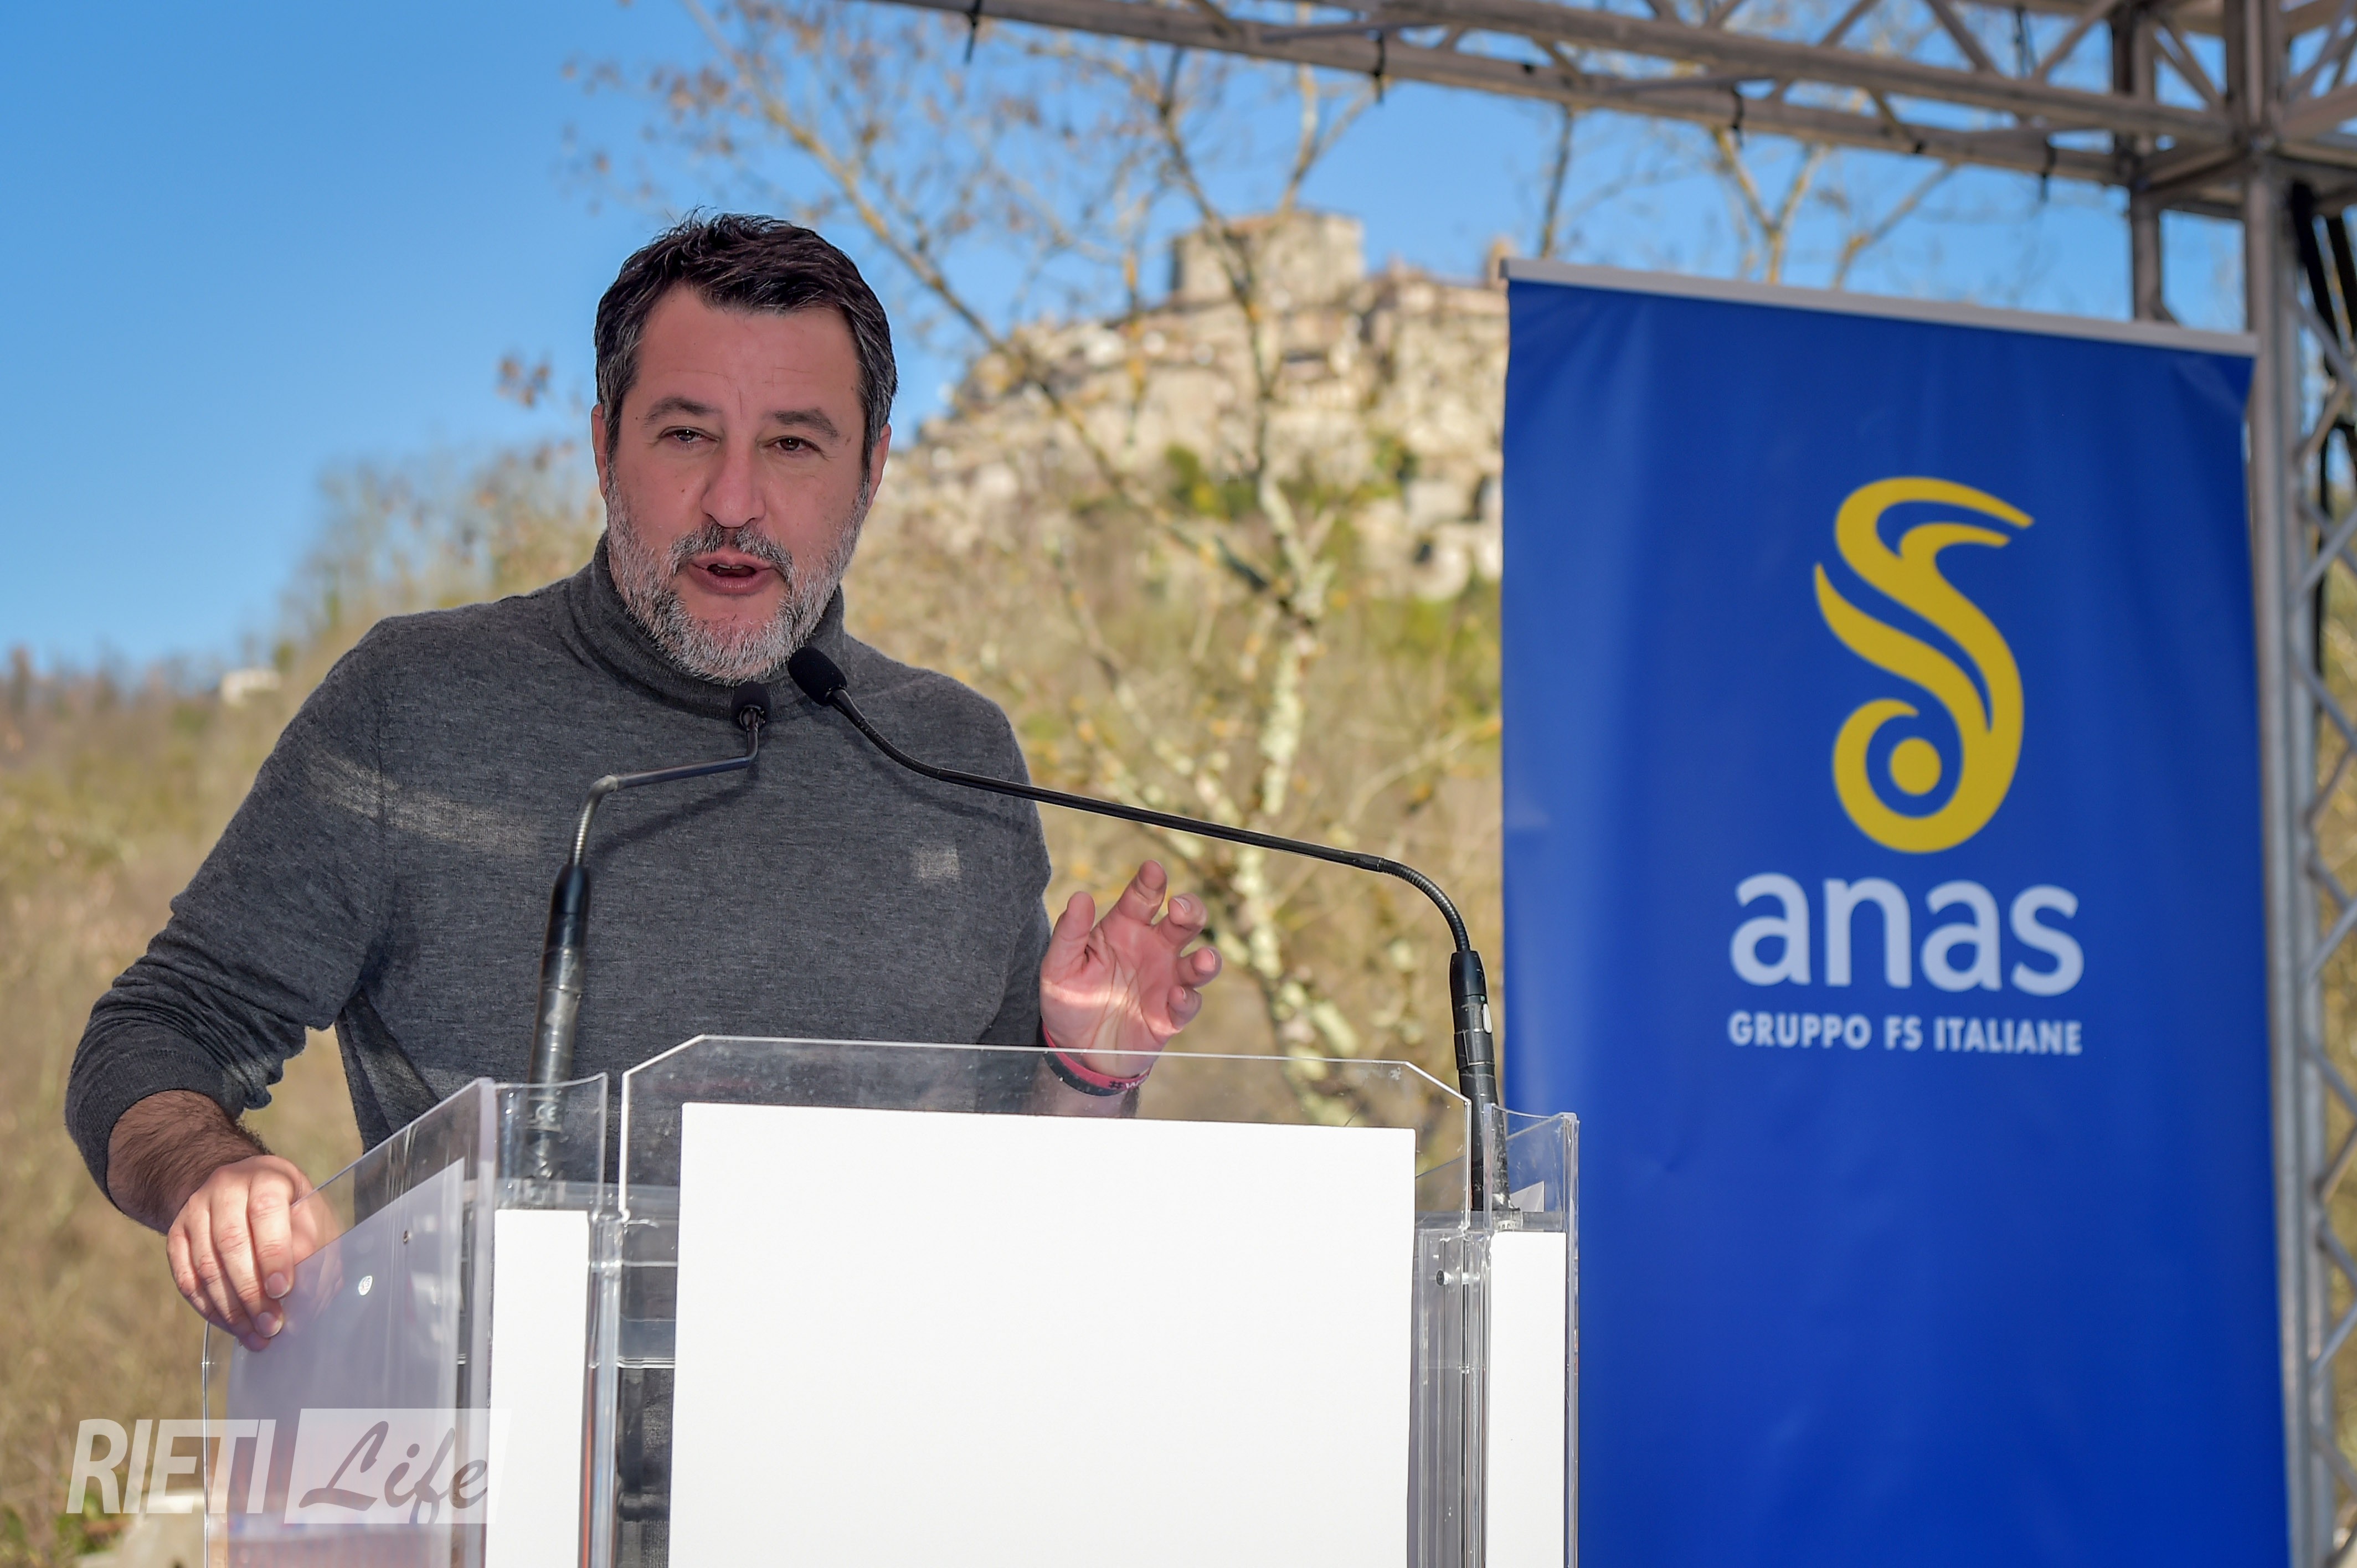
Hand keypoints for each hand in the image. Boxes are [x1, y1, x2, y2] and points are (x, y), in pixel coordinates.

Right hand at [166, 1154, 327, 1352]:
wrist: (241, 1185)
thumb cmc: (289, 1206)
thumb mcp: (312, 1214)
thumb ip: (316, 1246)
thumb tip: (310, 1293)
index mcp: (266, 1177)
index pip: (265, 1213)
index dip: (273, 1254)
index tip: (282, 1291)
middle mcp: (225, 1189)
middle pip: (231, 1243)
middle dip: (251, 1292)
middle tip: (270, 1325)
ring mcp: (195, 1211)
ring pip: (205, 1265)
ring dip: (230, 1308)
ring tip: (254, 1336)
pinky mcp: (176, 1235)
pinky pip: (186, 1278)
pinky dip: (208, 1307)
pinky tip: (231, 1326)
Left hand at [1039, 860, 1223, 1081]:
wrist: (1076, 1050)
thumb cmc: (1070, 1000)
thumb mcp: (1058, 967)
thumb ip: (1069, 933)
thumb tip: (1080, 897)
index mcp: (1126, 928)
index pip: (1144, 898)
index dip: (1151, 882)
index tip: (1153, 870)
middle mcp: (1153, 949)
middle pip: (1185, 922)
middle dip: (1190, 910)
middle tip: (1180, 908)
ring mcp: (1166, 981)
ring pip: (1200, 962)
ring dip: (1206, 959)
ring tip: (1203, 958)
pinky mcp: (1171, 1014)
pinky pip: (1189, 1004)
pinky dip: (1187, 1000)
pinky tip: (1176, 997)